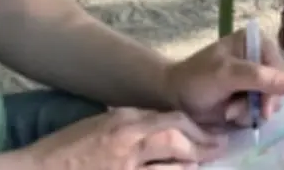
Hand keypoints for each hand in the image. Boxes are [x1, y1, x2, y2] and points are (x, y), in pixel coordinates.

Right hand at [24, 107, 223, 169]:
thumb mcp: (101, 124)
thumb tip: (161, 127)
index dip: (196, 128)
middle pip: (177, 139)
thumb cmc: (65, 149)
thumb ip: (131, 124)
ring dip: (187, 168)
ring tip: (197, 168)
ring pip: (171, 168)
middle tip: (218, 151)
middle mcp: (128, 141)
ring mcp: (125, 168)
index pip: (173, 118)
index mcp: (125, 121)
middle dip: (201, 147)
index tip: (211, 134)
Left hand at [165, 28, 283, 127]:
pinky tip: (230, 114)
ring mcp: (256, 79)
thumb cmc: (197, 78)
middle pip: (278, 87)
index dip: (274, 89)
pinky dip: (246, 117)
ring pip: (271, 101)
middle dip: (259, 103)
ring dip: (251, 112)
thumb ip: (258, 77)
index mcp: (256, 42)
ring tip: (229, 111)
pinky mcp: (249, 96)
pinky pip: (261, 111)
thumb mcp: (226, 74)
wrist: (174, 97)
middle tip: (236, 111)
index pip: (280, 68)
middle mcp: (260, 58)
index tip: (263, 109)